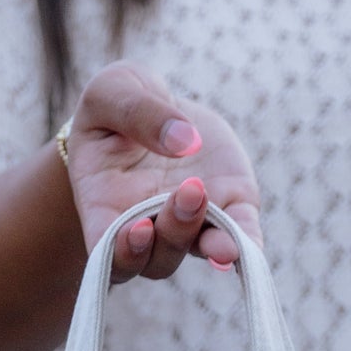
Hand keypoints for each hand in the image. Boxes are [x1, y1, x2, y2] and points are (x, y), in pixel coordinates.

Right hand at [64, 63, 261, 280]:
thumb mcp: (111, 92)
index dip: (122, 252)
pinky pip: (239, 236)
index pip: (108, 250)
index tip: (138, 228)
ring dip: (208, 239)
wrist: (155, 112)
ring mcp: (188, 226)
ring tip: (207, 197)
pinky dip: (245, 243)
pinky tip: (247, 244)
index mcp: (103, 211)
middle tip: (188, 191)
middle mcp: (145, 231)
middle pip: (157, 258)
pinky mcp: (228, 208)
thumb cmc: (116, 108)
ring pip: (196, 249)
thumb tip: (184, 139)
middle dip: (174, 233)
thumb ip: (136, 112)